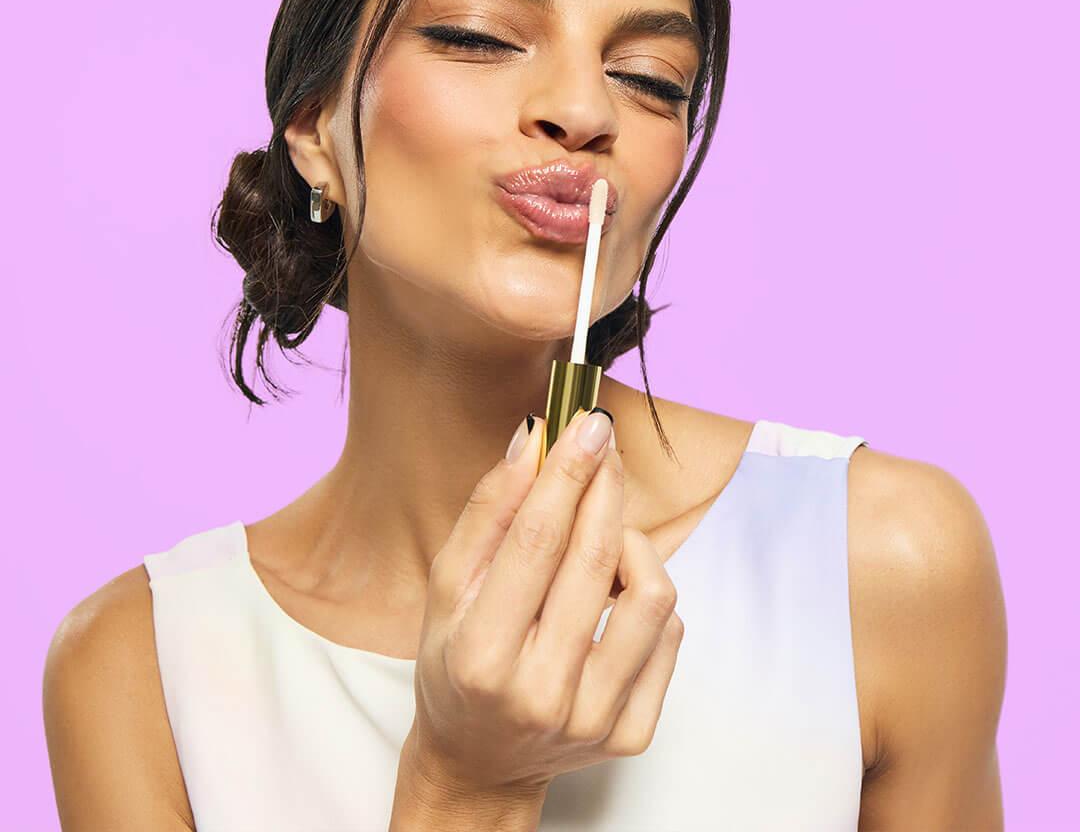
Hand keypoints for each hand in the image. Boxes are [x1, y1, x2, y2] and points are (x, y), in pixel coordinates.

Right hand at [406, 407, 683, 797]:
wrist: (480, 762)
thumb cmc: (456, 664)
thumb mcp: (446, 588)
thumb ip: (489, 511)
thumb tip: (532, 439)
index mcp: (482, 654)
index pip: (537, 542)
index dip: (567, 474)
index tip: (586, 425)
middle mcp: (542, 693)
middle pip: (596, 559)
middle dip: (604, 486)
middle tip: (601, 447)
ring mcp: (595, 720)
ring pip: (651, 595)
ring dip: (631, 543)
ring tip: (601, 535)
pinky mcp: (632, 734)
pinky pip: (670, 634)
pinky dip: (645, 595)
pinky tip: (613, 592)